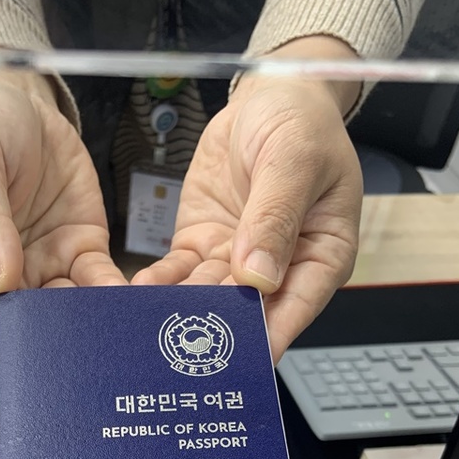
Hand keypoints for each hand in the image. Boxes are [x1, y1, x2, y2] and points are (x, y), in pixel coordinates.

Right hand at [0, 69, 124, 385]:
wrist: (17, 96)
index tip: (9, 382)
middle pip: (19, 326)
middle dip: (45, 353)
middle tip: (72, 383)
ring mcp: (41, 266)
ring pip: (64, 313)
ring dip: (86, 334)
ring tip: (110, 355)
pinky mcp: (78, 251)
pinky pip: (98, 283)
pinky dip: (114, 299)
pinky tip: (131, 312)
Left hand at [134, 40, 362, 361]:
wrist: (269, 95)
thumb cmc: (301, 124)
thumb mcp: (294, 161)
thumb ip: (275, 217)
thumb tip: (258, 275)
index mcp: (322, 255)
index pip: (297, 306)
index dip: (270, 336)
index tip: (241, 362)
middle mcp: (280, 269)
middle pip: (248, 311)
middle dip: (216, 333)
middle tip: (181, 357)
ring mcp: (237, 262)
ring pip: (208, 298)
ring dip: (180, 314)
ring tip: (150, 333)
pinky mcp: (204, 248)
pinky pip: (179, 274)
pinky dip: (159, 286)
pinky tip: (136, 297)